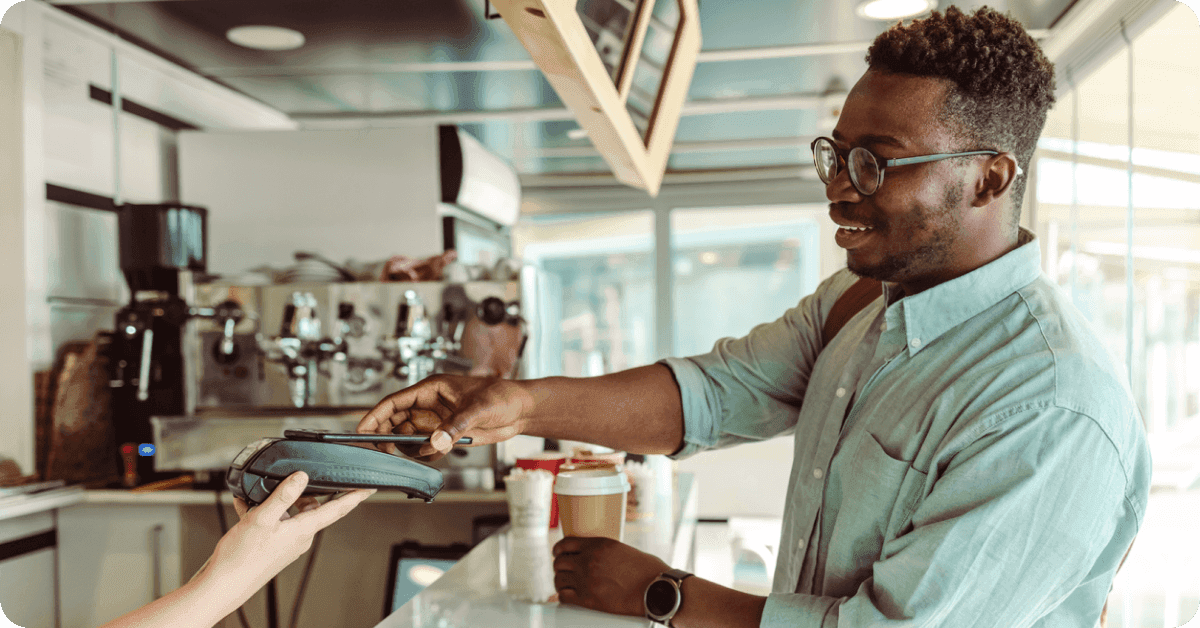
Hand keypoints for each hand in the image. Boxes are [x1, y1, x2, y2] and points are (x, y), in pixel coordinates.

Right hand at [202, 472, 373, 597]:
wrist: (222, 585)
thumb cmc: (241, 559)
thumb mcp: (262, 519)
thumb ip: (283, 496)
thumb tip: (301, 477)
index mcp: (303, 531)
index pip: (337, 509)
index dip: (354, 496)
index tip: (369, 487)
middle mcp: (299, 537)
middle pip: (310, 506)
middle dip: (301, 491)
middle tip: (289, 479)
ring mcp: (286, 542)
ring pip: (289, 512)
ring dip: (276, 501)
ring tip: (257, 493)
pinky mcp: (273, 546)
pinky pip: (274, 521)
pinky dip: (263, 511)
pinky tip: (247, 505)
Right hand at [357, 374, 529, 459]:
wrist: (521, 410)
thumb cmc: (502, 395)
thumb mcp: (478, 408)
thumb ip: (455, 426)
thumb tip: (435, 441)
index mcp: (432, 389)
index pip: (395, 401)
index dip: (376, 415)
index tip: (362, 429)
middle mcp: (430, 405)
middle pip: (396, 421)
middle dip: (387, 435)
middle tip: (383, 449)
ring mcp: (437, 421)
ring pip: (409, 436)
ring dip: (408, 447)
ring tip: (415, 453)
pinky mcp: (447, 435)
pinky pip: (426, 448)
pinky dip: (426, 454)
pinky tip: (437, 454)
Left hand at [552, 536, 669, 616]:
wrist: (655, 588)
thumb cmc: (647, 570)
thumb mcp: (623, 550)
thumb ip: (604, 552)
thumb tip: (596, 558)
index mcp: (598, 544)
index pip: (565, 543)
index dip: (558, 550)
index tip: (558, 554)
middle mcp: (588, 560)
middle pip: (559, 562)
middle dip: (560, 567)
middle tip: (563, 571)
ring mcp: (587, 580)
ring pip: (559, 579)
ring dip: (560, 582)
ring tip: (565, 584)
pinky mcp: (588, 599)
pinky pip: (564, 596)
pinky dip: (563, 596)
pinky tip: (568, 596)